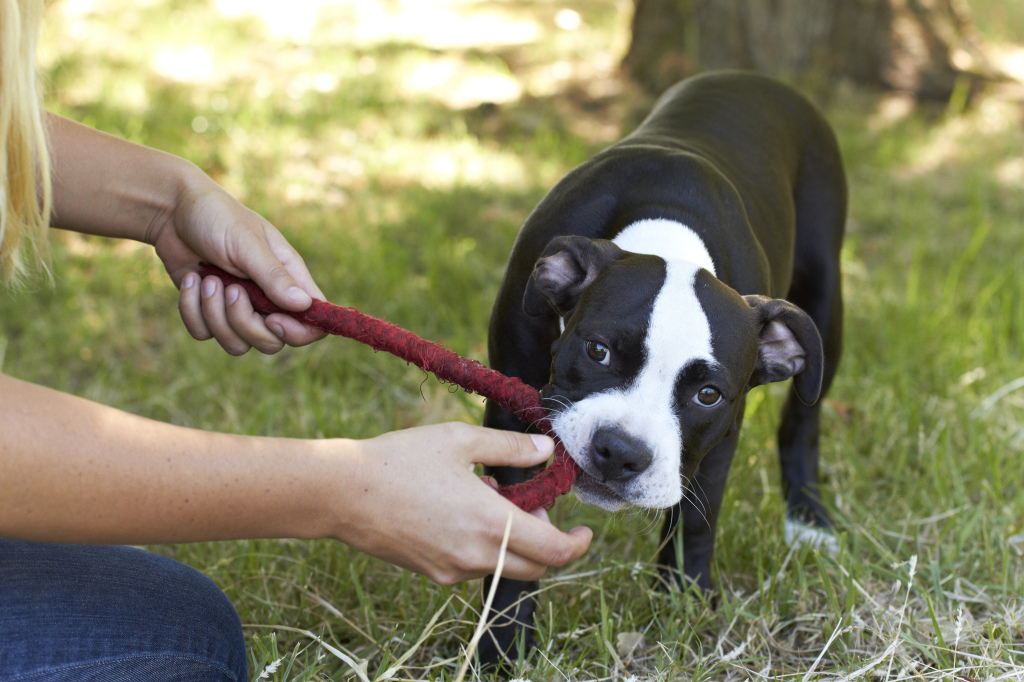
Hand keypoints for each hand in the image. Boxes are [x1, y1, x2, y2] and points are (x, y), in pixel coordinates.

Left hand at [152, 173, 325, 354]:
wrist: (172, 211)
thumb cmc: (218, 217)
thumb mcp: (247, 243)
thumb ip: (274, 276)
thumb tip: (304, 305)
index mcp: (289, 279)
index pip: (313, 322)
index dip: (299, 332)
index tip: (272, 319)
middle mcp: (268, 299)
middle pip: (272, 342)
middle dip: (245, 324)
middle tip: (230, 290)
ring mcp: (238, 308)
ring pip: (237, 344)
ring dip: (215, 315)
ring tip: (207, 280)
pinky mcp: (209, 312)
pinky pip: (204, 334)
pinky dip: (192, 310)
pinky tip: (192, 279)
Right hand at [332, 423, 591, 584]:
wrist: (342, 493)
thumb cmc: (400, 460)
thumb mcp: (460, 439)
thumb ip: (510, 447)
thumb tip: (547, 451)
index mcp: (490, 523)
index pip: (555, 551)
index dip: (578, 544)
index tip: (584, 530)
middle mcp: (476, 555)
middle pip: (536, 566)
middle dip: (546, 540)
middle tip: (532, 505)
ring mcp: (452, 569)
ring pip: (504, 566)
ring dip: (512, 540)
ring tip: (486, 496)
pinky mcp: (433, 573)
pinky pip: (474, 565)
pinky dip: (484, 545)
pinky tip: (460, 510)